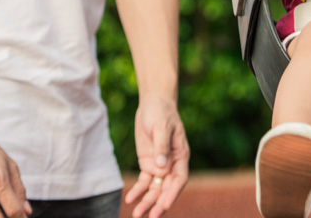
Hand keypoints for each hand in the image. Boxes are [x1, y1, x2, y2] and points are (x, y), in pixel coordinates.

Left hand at [124, 94, 189, 217]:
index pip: (179, 179)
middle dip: (159, 203)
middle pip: (166, 188)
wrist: (153, 104)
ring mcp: (159, 165)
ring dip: (147, 201)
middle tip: (151, 216)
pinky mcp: (148, 163)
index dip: (173, 193)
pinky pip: (144, 181)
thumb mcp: (161, 127)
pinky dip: (138, 190)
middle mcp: (171, 164)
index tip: (165, 205)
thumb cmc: (161, 113)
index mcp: (180, 155)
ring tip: (137, 214)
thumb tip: (161, 168)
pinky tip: (129, 199)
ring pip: (154, 188)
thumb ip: (161, 147)